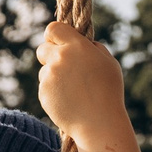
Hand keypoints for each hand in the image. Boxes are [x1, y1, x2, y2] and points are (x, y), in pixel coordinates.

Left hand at [36, 22, 131, 151]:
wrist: (99, 123)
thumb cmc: (109, 93)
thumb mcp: (109, 63)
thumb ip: (94, 48)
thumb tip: (82, 42)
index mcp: (77, 46)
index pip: (53, 29)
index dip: (54, 36)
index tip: (58, 43)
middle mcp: (60, 58)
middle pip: (42, 49)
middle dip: (49, 56)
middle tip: (63, 67)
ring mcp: (50, 75)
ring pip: (44, 70)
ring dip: (54, 76)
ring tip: (74, 90)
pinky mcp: (43, 92)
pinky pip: (45, 87)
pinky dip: (54, 92)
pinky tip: (69, 100)